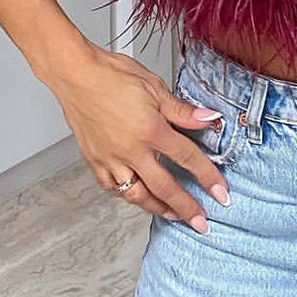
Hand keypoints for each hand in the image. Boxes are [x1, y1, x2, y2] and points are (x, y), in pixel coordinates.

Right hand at [50, 44, 230, 231]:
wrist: (75, 74)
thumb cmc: (111, 75)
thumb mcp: (154, 87)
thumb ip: (182, 110)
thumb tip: (209, 119)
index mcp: (150, 131)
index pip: (187, 159)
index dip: (207, 177)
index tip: (220, 193)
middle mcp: (130, 150)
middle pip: (164, 188)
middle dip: (186, 208)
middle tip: (200, 222)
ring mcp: (110, 158)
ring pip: (137, 195)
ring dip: (158, 208)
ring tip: (173, 215)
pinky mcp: (94, 160)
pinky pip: (113, 188)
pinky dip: (127, 195)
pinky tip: (136, 196)